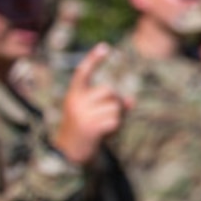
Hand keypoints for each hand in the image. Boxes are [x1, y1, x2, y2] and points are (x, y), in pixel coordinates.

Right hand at [54, 44, 126, 165]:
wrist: (68, 154)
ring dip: (117, 118)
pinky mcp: (92, 127)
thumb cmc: (83, 132)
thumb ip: (110, 105)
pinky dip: (116, 128)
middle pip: (110, 91)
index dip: (94, 59)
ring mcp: (83, 114)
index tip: (105, 46)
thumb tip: (131, 100)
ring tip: (104, 128)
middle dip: (115, 103)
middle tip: (107, 117)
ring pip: (115, 107)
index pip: (83, 72)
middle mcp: (76, 102)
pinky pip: (115, 121)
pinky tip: (106, 135)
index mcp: (74, 95)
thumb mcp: (92, 114)